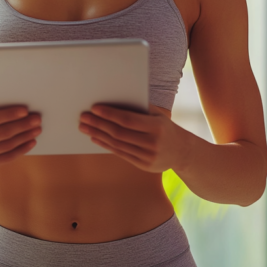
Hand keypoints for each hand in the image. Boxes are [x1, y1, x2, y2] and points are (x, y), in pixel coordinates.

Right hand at [0, 91, 40, 172]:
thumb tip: (0, 85)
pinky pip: (7, 158)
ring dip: (25, 137)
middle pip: (3, 133)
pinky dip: (22, 150)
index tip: (25, 110)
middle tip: (37, 119)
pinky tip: (31, 142)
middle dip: (22, 125)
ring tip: (37, 129)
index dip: (9, 115)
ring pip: (7, 146)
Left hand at [78, 104, 193, 172]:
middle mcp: (153, 143)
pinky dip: (105, 145)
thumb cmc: (165, 127)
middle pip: (119, 133)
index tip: (94, 108)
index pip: (127, 120)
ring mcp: (148, 156)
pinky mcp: (144, 165)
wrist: (183, 151)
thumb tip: (112, 101)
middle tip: (83, 117)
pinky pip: (120, 153)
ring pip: (117, 144)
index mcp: (156, 127)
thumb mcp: (157, 115)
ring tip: (85, 127)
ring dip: (98, 135)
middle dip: (98, 124)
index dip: (109, 114)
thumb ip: (138, 109)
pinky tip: (95, 138)